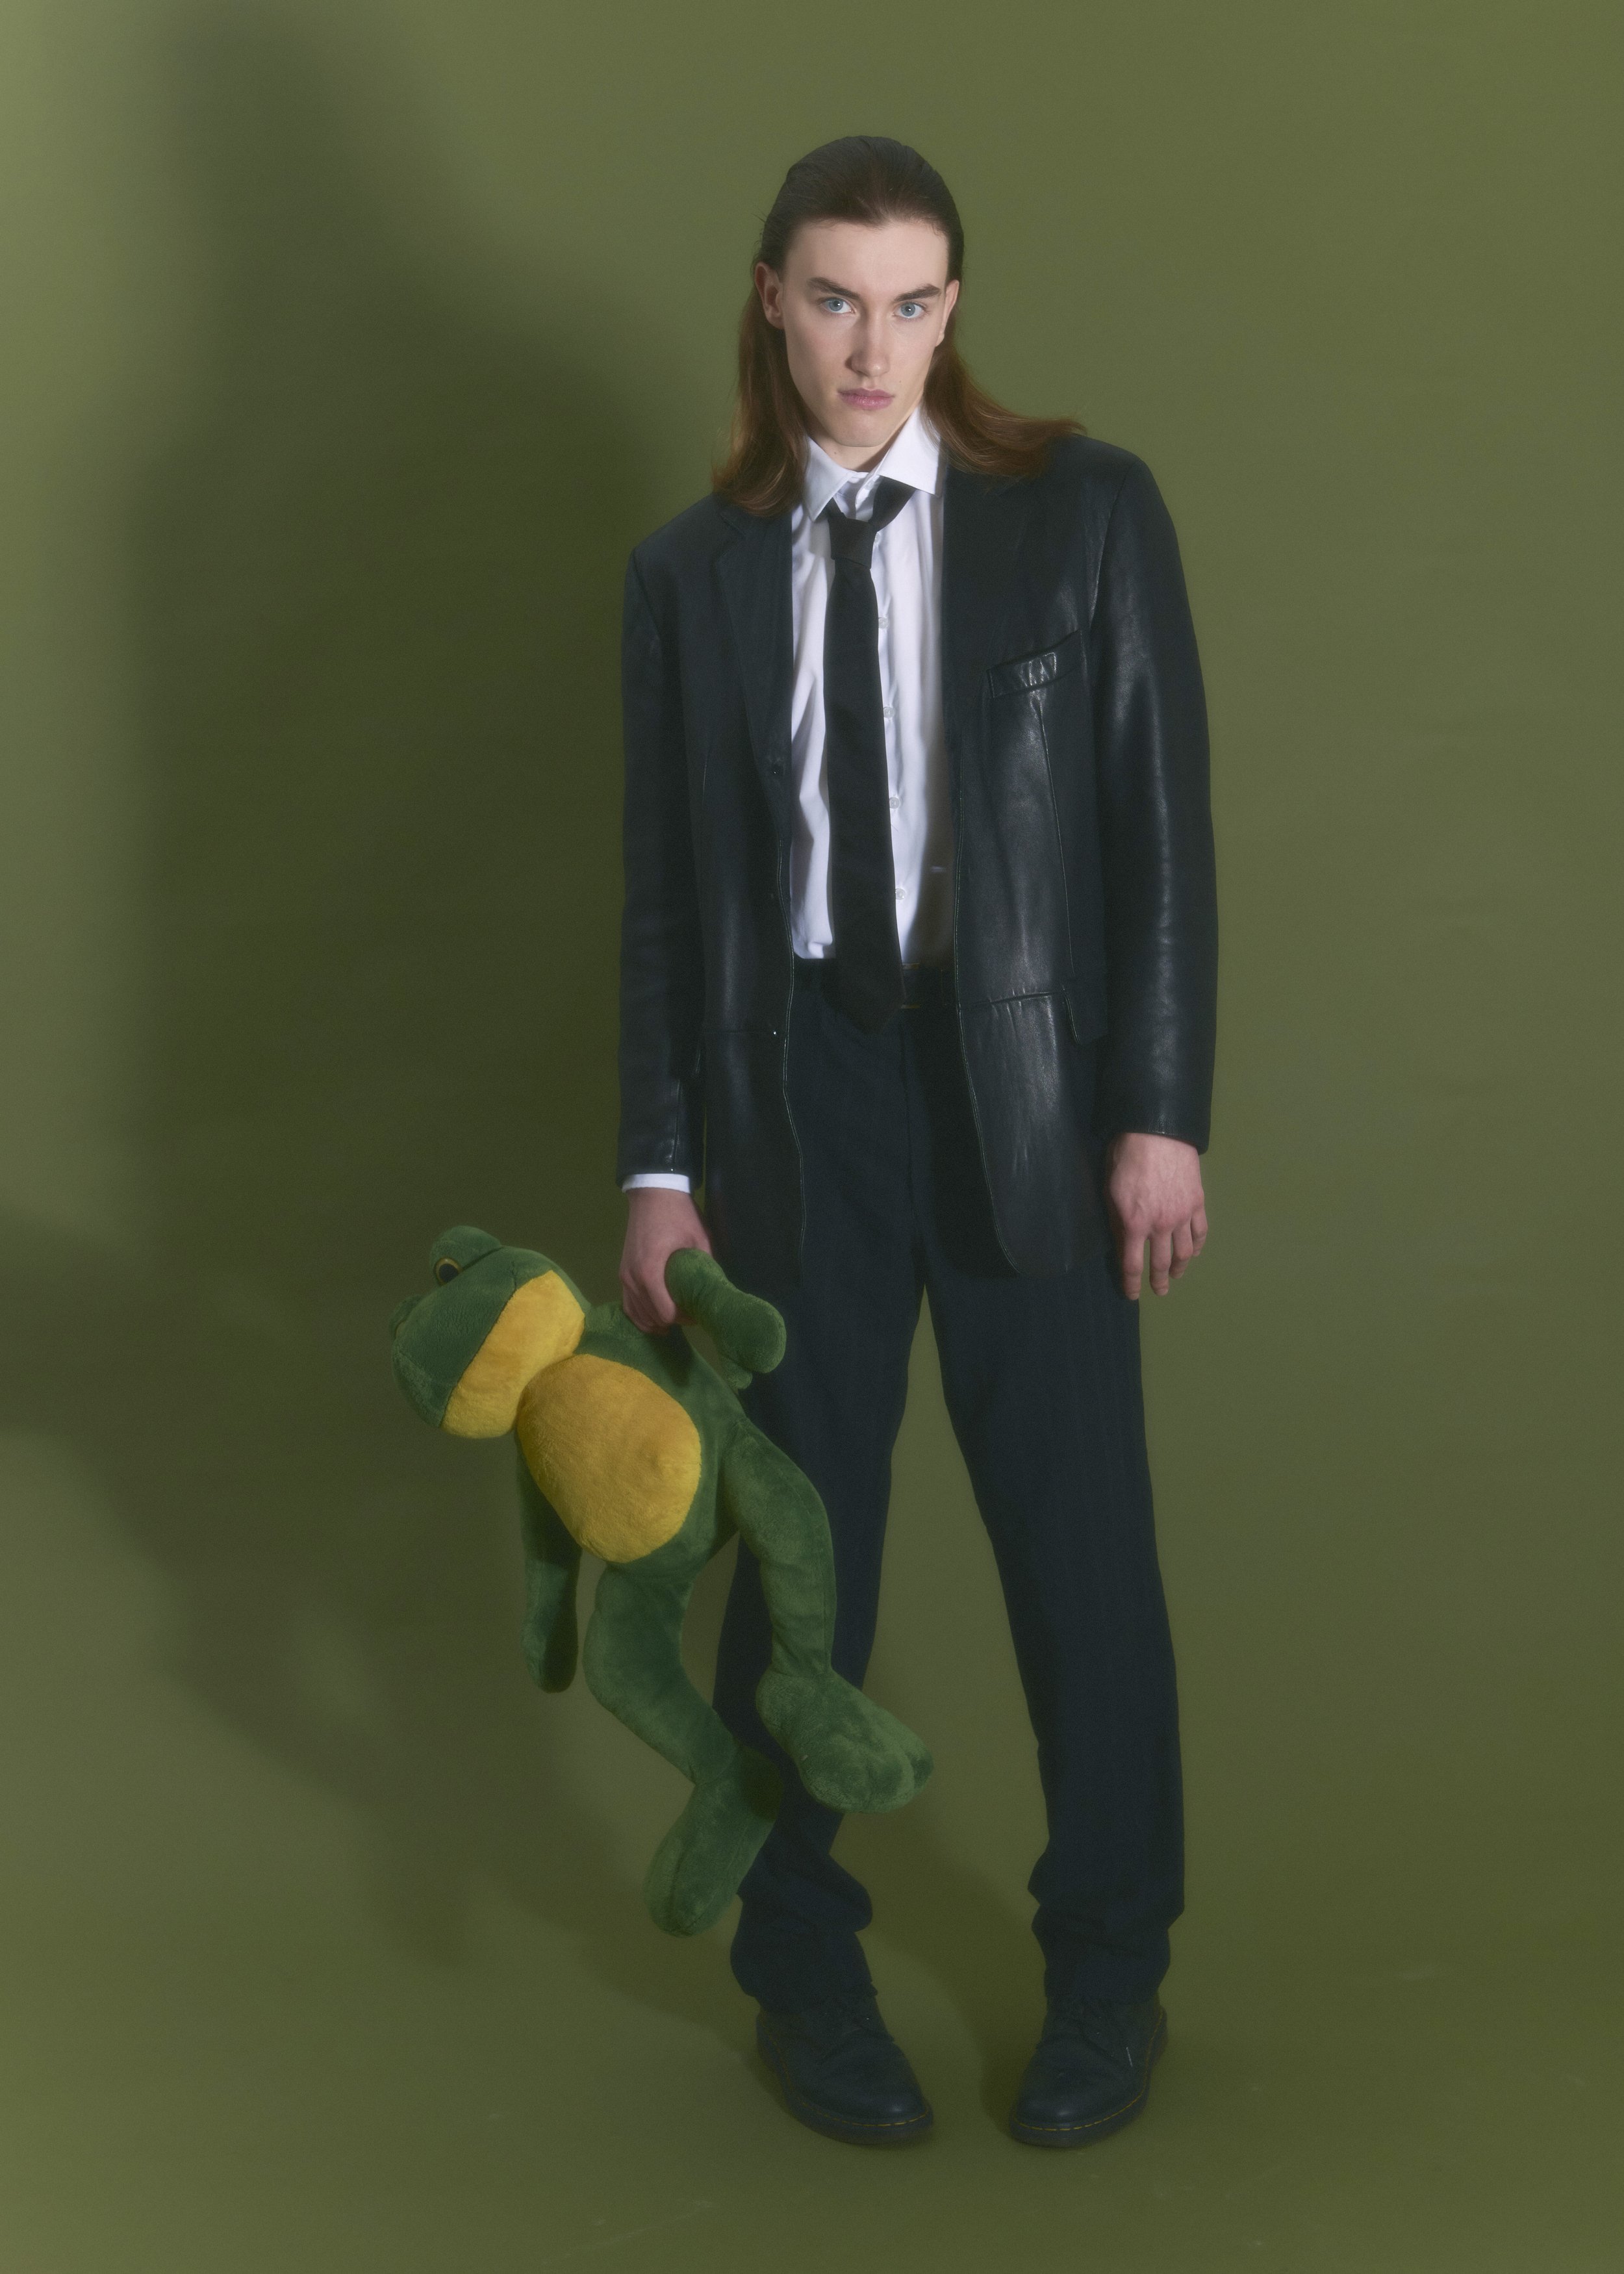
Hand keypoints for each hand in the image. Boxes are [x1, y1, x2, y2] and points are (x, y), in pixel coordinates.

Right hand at [619, 1187, 712, 1331]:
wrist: (653, 1193)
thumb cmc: (679, 1215)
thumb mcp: (699, 1239)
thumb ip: (706, 1267)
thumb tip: (714, 1290)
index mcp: (650, 1272)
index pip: (665, 1313)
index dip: (684, 1319)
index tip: (698, 1313)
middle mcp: (632, 1279)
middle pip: (652, 1317)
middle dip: (673, 1320)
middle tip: (691, 1313)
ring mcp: (624, 1276)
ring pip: (637, 1314)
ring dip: (656, 1320)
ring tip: (676, 1317)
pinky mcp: (622, 1273)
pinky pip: (628, 1304)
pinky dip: (641, 1314)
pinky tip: (655, 1316)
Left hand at [1106, 1133, 1207, 1299]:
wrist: (1157, 1133)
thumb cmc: (1126, 1158)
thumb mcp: (1110, 1191)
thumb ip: (1117, 1221)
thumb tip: (1123, 1242)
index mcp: (1135, 1224)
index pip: (1132, 1264)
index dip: (1131, 1283)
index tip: (1132, 1294)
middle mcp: (1161, 1225)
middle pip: (1162, 1263)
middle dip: (1159, 1281)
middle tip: (1159, 1291)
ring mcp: (1183, 1215)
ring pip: (1184, 1252)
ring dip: (1180, 1267)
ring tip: (1176, 1275)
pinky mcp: (1197, 1202)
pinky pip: (1200, 1232)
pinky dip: (1197, 1246)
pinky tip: (1194, 1252)